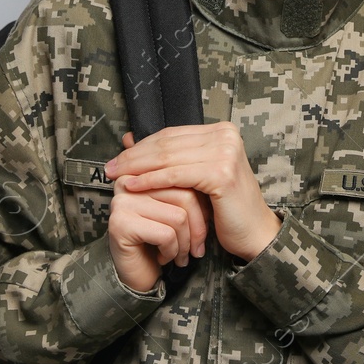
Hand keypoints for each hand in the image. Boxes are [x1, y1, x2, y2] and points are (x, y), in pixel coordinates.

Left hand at [106, 122, 281, 265]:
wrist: (253, 232)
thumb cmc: (223, 206)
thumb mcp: (194, 175)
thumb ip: (167, 157)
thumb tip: (127, 138)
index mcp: (222, 131)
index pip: (171, 134)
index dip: (141, 145)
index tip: (118, 158)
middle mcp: (226, 136)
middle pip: (168, 143)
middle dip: (134, 156)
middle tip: (110, 168)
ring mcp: (226, 153)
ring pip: (168, 157)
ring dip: (137, 167)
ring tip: (116, 177)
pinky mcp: (221, 173)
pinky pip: (175, 175)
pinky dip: (150, 180)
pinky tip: (133, 186)